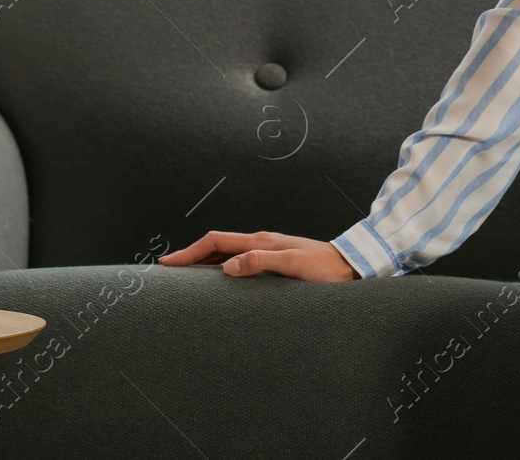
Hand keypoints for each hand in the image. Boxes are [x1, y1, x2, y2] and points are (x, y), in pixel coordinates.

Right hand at [157, 231, 361, 280]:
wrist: (352, 267)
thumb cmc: (326, 270)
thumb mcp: (294, 265)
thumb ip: (262, 262)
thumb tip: (227, 267)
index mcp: (261, 241)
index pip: (216, 241)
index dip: (189, 252)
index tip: (167, 264)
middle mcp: (262, 242)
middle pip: (217, 246)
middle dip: (191, 256)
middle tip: (168, 271)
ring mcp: (268, 250)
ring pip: (227, 253)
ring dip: (205, 262)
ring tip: (186, 277)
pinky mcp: (275, 260)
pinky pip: (240, 261)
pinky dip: (221, 267)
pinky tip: (219, 280)